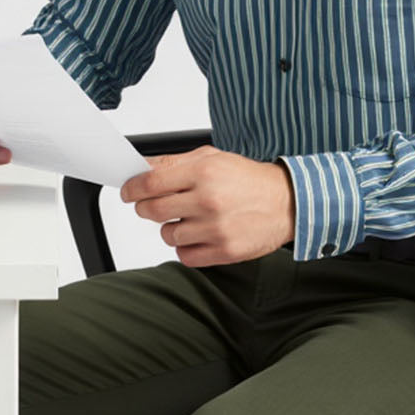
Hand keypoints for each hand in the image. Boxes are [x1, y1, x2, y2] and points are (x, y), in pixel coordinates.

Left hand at [121, 146, 295, 265]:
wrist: (287, 203)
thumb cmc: (248, 179)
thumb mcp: (212, 158)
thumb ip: (174, 162)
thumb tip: (143, 167)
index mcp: (204, 173)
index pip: (151, 183)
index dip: (132, 188)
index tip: (127, 191)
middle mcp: (208, 201)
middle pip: (153, 210)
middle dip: (145, 207)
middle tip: (150, 204)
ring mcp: (216, 229)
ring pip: (168, 235)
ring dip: (170, 227)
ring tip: (187, 218)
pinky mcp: (225, 252)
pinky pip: (185, 256)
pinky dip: (186, 247)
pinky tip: (197, 235)